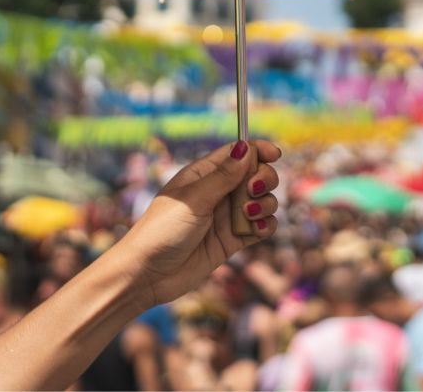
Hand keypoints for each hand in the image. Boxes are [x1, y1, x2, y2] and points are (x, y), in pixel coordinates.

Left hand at [111, 140, 280, 309]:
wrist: (148, 275)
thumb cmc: (162, 230)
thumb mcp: (193, 199)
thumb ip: (223, 176)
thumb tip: (246, 147)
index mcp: (204, 174)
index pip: (238, 154)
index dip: (258, 150)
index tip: (275, 154)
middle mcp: (219, 192)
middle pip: (256, 175)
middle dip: (264, 180)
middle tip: (252, 192)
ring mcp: (227, 216)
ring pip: (263, 201)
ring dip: (265, 205)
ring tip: (249, 216)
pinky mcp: (233, 239)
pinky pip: (261, 227)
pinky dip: (265, 226)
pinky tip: (256, 230)